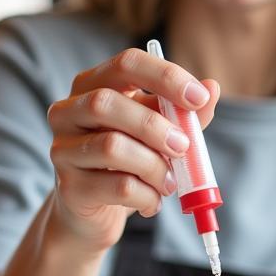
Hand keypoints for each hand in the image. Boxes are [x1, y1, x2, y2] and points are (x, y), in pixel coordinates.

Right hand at [47, 47, 219, 253]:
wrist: (94, 212)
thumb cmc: (128, 161)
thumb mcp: (158, 132)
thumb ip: (184, 114)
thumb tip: (212, 88)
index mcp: (92, 84)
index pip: (126, 64)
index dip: (165, 77)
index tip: (199, 98)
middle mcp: (68, 111)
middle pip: (107, 103)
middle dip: (154, 125)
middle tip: (183, 146)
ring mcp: (62, 150)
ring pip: (112, 147)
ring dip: (154, 167)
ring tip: (169, 182)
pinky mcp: (69, 188)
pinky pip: (117, 187)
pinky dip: (148, 196)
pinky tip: (152, 201)